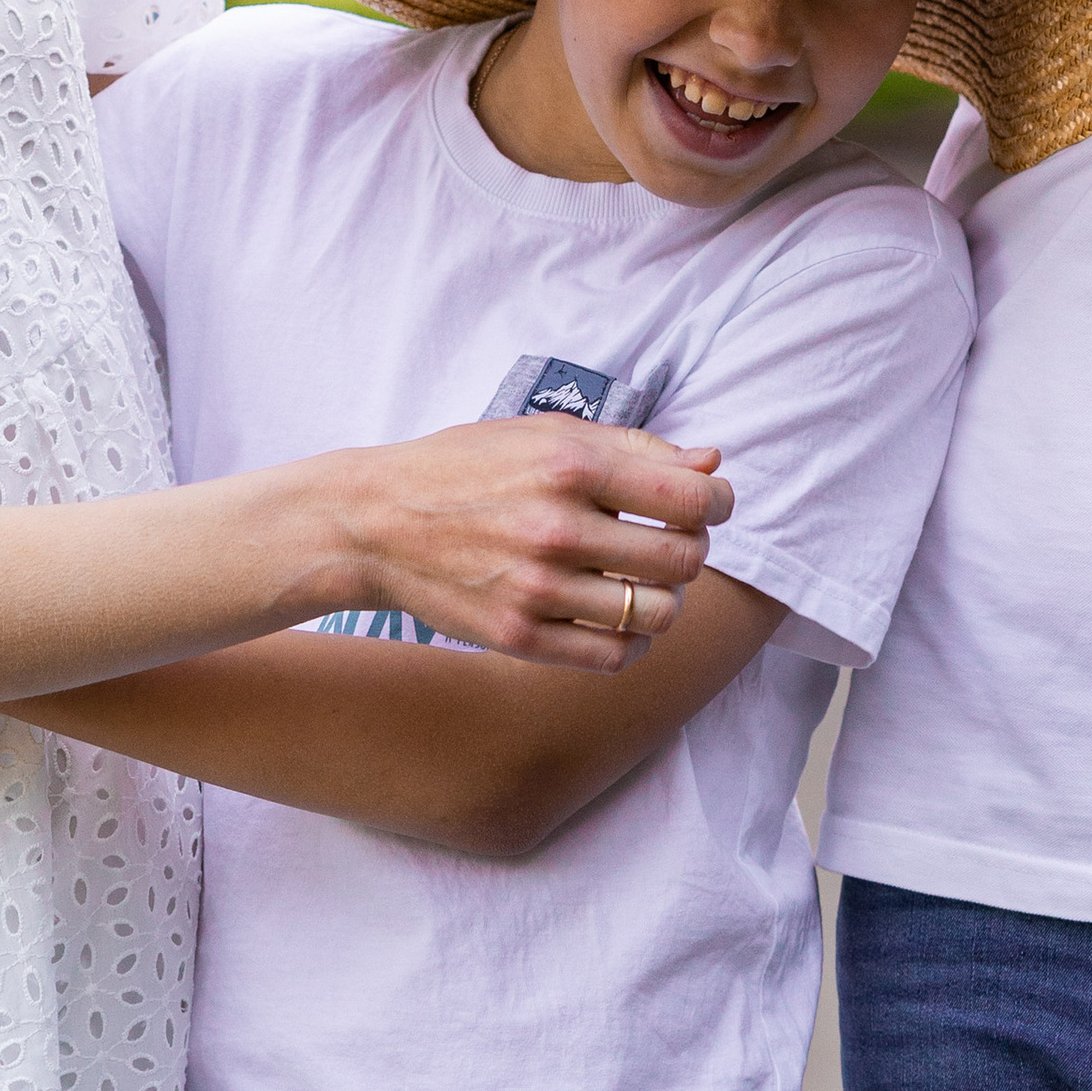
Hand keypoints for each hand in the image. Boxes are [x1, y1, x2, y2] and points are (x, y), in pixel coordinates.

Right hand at [333, 422, 730, 670]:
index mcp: (569, 466)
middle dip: (692, 550)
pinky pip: (615, 656)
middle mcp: (557, 528)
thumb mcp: (543, 434)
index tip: (708, 505)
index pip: (690, 500)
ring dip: (665, 599)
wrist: (374, 524)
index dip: (717, 504)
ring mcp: (537, 589)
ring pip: (656, 613)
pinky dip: (631, 640)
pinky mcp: (520, 637)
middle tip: (670, 542)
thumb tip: (712, 464)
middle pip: (683, 560)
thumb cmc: (466, 468)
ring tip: (641, 581)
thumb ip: (634, 447)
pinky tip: (614, 617)